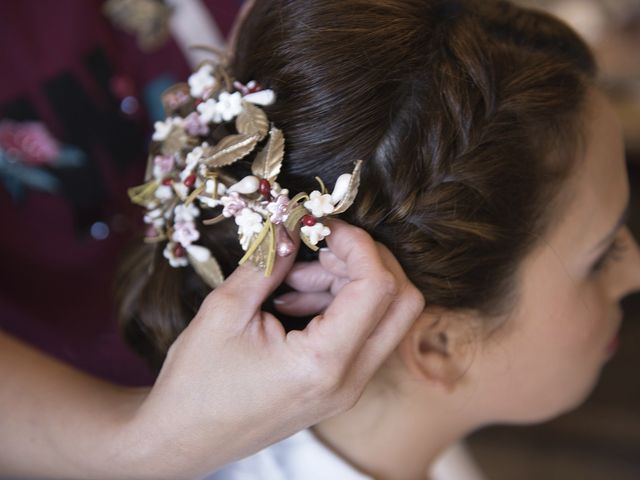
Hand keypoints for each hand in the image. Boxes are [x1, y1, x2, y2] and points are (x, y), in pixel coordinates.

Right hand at [124, 219, 423, 478]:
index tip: (321, 226)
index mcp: (323, 363)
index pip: (377, 287)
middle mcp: (349, 380)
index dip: (357, 244)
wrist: (182, 441)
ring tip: (293, 278)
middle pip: (403, 302)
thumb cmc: (195, 385)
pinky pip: (362, 335)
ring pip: (386, 317)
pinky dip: (340, 306)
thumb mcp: (225, 311)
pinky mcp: (338, 387)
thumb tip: (293, 225)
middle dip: (368, 261)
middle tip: (320, 246)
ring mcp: (348, 388)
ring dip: (350, 283)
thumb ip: (268, 262)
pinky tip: (293, 300)